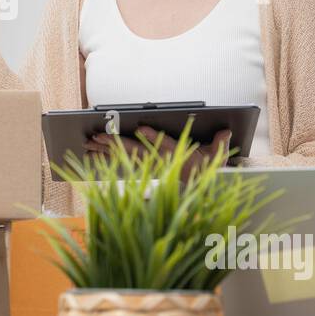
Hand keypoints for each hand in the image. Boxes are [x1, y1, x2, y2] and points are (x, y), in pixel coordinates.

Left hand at [84, 126, 233, 179]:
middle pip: (136, 151)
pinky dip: (105, 157)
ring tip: (88, 142)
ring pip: (124, 157)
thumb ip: (220, 143)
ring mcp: (149, 166)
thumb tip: (226, 131)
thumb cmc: (206, 165)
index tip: (142, 128)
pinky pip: (119, 163)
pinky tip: (91, 153)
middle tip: (99, 135)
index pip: (164, 145)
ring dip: (105, 150)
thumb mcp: (216, 155)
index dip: (152, 137)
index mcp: (177, 156)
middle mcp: (159, 162)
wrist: (199, 188)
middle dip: (117, 142)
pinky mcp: (141, 168)